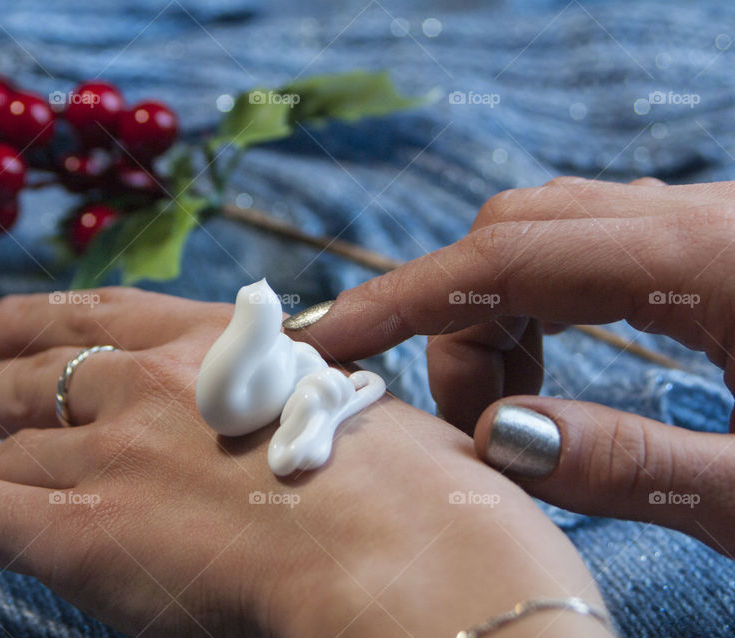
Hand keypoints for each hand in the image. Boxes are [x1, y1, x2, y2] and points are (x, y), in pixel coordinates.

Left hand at [0, 288, 607, 636]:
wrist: (402, 547)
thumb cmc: (419, 487)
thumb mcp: (363, 414)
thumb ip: (308, 404)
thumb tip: (298, 411)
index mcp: (226, 348)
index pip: (116, 317)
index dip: (55, 312)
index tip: (14, 314)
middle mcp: (154, 384)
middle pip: (46, 369)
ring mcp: (112, 453)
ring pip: (5, 437)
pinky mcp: (82, 530)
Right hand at [286, 177, 734, 555]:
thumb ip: (633, 465)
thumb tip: (498, 443)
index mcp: (702, 259)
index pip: (505, 260)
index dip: (399, 298)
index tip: (324, 339)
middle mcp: (690, 220)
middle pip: (512, 238)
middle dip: (453, 326)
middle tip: (463, 427)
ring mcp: (695, 226)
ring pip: (543, 237)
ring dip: (493, 318)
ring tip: (505, 411)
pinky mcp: (699, 246)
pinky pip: (582, 248)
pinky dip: (534, 306)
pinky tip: (544, 367)